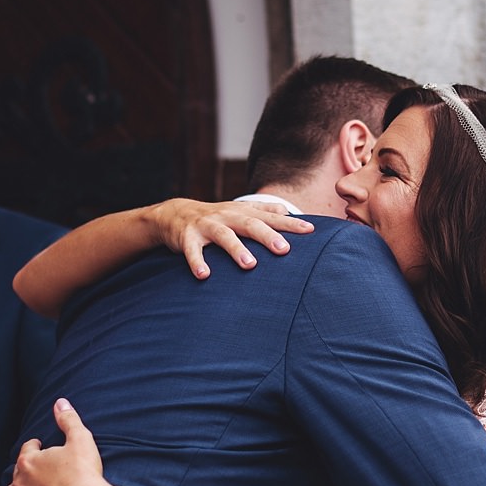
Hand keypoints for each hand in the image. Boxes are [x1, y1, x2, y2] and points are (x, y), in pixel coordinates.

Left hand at [0, 398, 116, 485]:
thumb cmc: (85, 472)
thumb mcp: (80, 439)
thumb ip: (68, 419)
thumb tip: (59, 402)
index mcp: (29, 462)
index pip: (27, 450)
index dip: (36, 447)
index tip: (42, 445)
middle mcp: (20, 484)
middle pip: (18, 474)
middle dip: (26, 471)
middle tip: (41, 470)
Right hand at [149, 199, 312, 279]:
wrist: (175, 214)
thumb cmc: (216, 217)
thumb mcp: (239, 211)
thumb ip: (263, 210)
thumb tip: (287, 210)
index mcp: (242, 213)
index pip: (270, 217)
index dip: (290, 224)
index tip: (310, 231)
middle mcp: (227, 217)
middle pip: (250, 224)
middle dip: (267, 236)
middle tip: (284, 250)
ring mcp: (207, 226)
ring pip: (223, 236)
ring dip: (236, 249)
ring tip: (249, 264)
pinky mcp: (187, 237)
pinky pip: (192, 250)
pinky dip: (197, 262)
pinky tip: (204, 275)